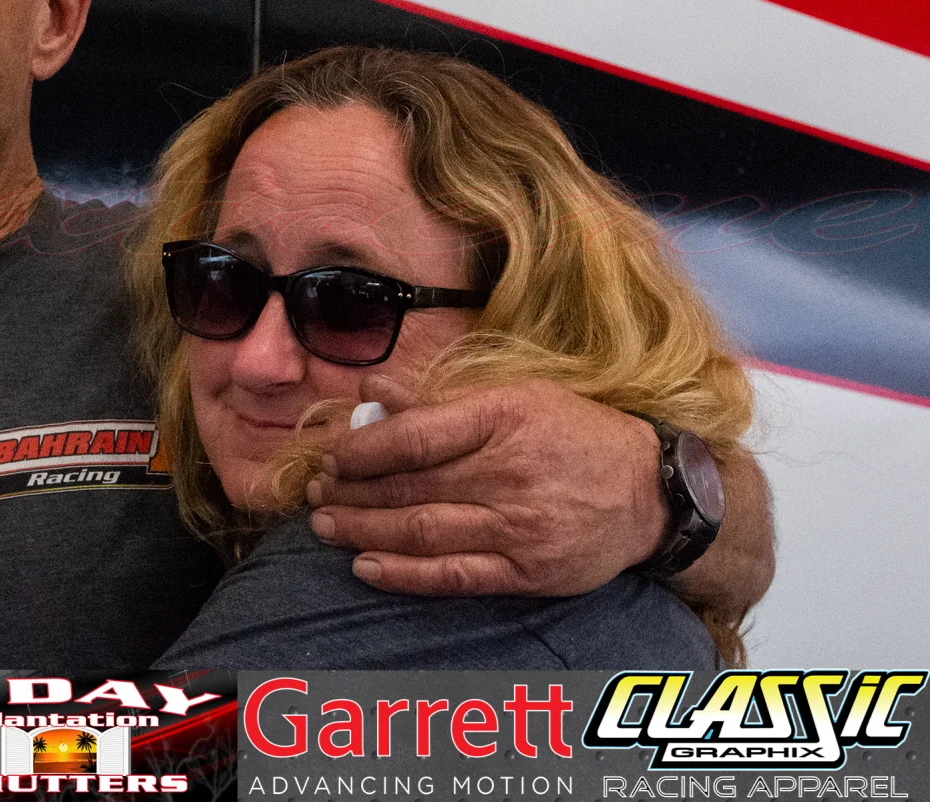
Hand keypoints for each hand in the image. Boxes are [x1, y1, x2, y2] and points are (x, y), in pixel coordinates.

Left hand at [306, 377, 667, 595]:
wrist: (651, 492)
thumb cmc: (573, 434)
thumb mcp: (514, 396)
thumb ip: (438, 400)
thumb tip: (371, 391)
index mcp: (504, 418)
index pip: (417, 436)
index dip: (364, 449)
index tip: (333, 456)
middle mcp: (510, 473)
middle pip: (412, 487)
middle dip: (353, 492)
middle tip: (315, 492)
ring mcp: (520, 527)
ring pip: (424, 531)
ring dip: (365, 530)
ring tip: (325, 524)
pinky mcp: (529, 572)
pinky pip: (454, 576)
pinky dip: (405, 574)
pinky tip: (366, 566)